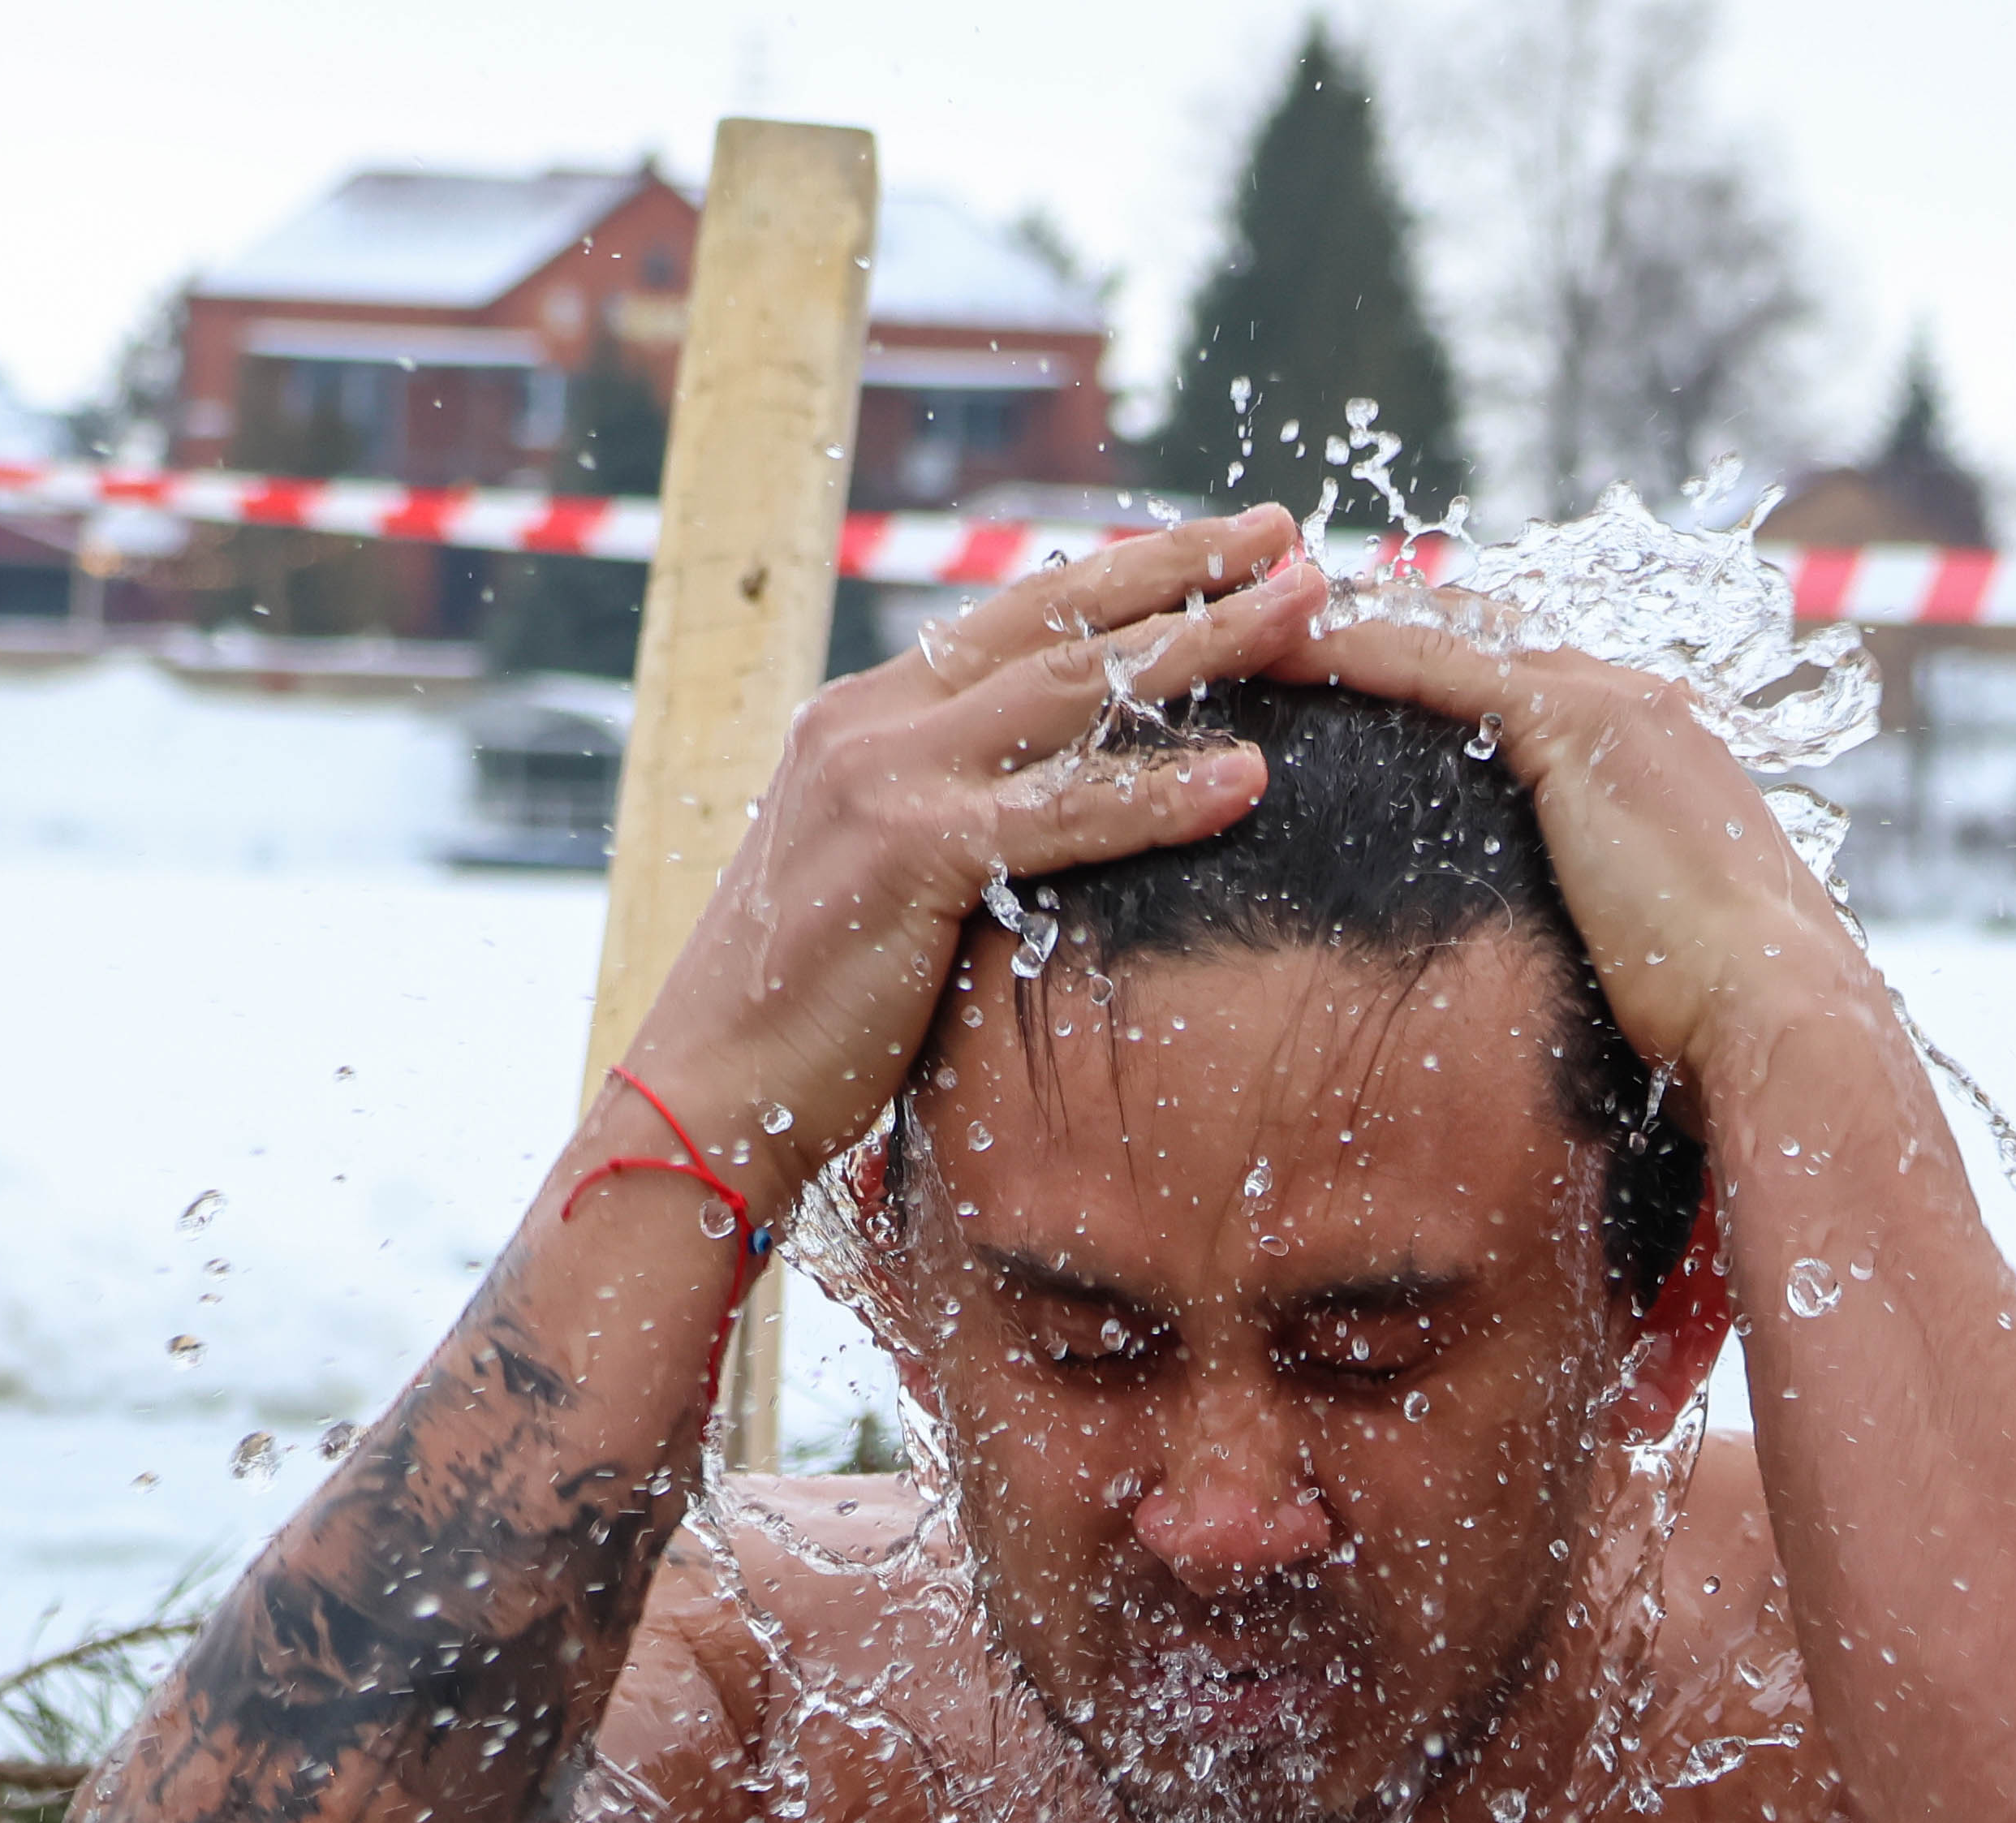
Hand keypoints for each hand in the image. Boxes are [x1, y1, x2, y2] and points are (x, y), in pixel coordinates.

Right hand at [616, 509, 1330, 1210]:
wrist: (706, 1096)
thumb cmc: (807, 1015)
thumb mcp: (880, 883)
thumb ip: (954, 822)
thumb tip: (1050, 815)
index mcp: (864, 717)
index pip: (1015, 618)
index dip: (1125, 576)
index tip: (1220, 546)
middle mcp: (870, 721)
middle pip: (1056, 617)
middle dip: (1182, 567)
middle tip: (1291, 532)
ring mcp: (885, 779)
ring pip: (1075, 690)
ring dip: (1204, 642)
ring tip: (1308, 610)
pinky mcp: (908, 854)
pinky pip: (1063, 816)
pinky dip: (1159, 794)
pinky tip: (1246, 779)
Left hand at [1278, 607, 1875, 1086]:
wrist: (1776, 1015)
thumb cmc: (1721, 1016)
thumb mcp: (1646, 948)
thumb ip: (1601, 919)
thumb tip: (1564, 970)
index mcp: (1662, 749)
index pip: (1529, 679)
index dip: (1444, 665)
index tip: (1367, 669)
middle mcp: (1641, 703)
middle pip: (1486, 637)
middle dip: (1391, 626)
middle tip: (1291, 626)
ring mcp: (1614, 703)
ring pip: (1454, 638)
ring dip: (1355, 628)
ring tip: (1261, 629)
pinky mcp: (1578, 726)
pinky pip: (1441, 669)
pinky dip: (1361, 654)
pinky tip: (1291, 655)